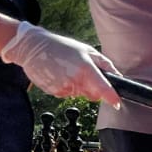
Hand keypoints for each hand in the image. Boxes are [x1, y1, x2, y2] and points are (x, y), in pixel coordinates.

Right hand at [1, 23, 120, 107]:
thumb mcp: (88, 51)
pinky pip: (67, 94)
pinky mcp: (53, 92)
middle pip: (93, 95)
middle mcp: (75, 81)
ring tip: (68, 70)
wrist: (33, 48)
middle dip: (94, 88)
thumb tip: (119, 76)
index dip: (111, 98)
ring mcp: (63, 88)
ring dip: (78, 87)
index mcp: (86, 69)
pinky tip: (60, 75)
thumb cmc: (62, 47)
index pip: (103, 89)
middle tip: (84, 73)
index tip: (117, 104)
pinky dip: (67, 87)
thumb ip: (106, 65)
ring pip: (79, 95)